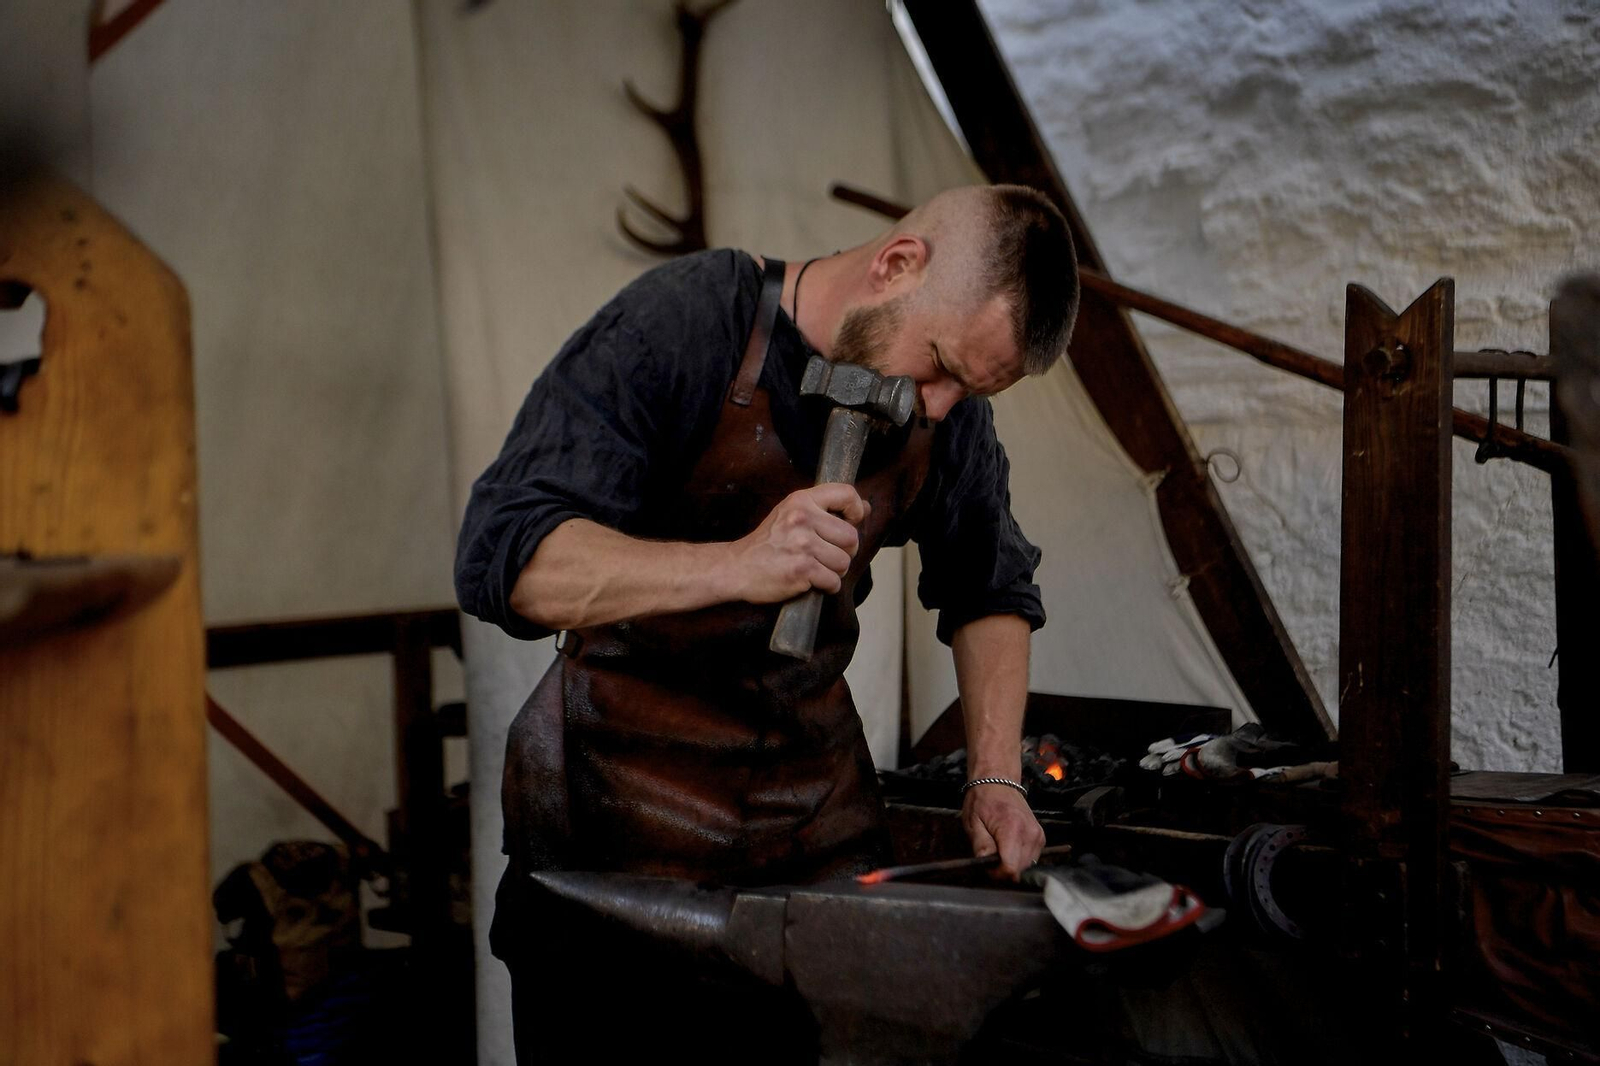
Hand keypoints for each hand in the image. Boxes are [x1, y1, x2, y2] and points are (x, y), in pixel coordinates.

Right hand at [725, 484, 869, 602]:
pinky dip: (826, 586)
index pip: (846, 494)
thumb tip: (866, 508)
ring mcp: (803, 545)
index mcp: (801, 500)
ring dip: (834, 571)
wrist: (737, 567)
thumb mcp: (791, 514)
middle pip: (851, 537)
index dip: (856, 511)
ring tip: (815, 568)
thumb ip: (825, 510)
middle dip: (844, 551)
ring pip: (844, 562)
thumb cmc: (767, 543)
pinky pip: (833, 581)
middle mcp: (803, 519)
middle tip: (825, 555)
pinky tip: (810, 581)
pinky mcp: (802, 570)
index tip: (850, 522)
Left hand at [961, 783, 1044, 880]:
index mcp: (1012, 830)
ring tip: (999, 848)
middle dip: (1003, 869)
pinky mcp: (1040, 837)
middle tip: (990, 856)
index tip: (987, 865)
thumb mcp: (973, 822)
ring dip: (1012, 864)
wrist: (998, 781)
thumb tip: (986, 864)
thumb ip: (981, 846)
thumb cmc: (983, 799)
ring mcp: (1038, 836)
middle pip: (1019, 870)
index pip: (1011, 868)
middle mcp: (1030, 834)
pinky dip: (1019, 857)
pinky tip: (1009, 846)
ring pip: (1026, 867)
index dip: (997, 873)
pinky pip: (1031, 858)